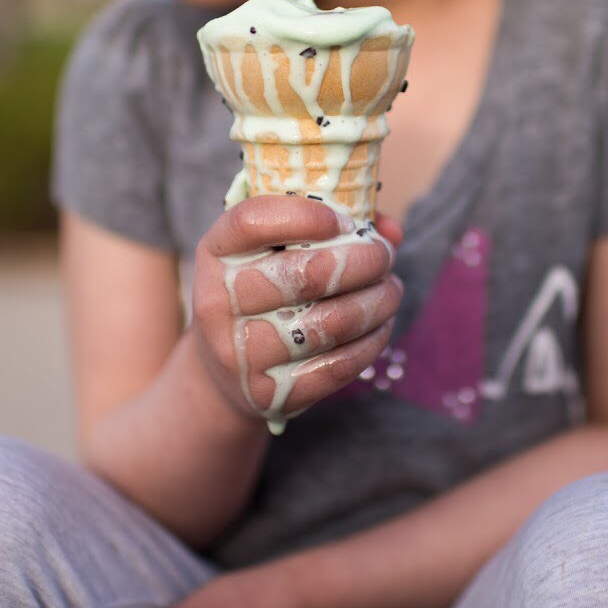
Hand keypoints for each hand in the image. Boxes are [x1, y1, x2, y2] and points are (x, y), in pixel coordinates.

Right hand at [190, 195, 403, 422]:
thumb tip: (390, 230)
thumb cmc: (262, 294)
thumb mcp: (270, 250)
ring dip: (376, 303)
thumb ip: (327, 227)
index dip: (305, 215)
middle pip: (306, 274)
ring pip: (330, 324)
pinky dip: (371, 342)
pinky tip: (382, 325)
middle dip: (363, 261)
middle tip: (384, 256)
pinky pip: (337, 366)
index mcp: (216, 253)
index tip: (345, 221)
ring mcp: (241, 353)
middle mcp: (218, 301)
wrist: (225, 372)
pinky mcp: (269, 392)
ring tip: (391, 290)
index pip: (252, 222)